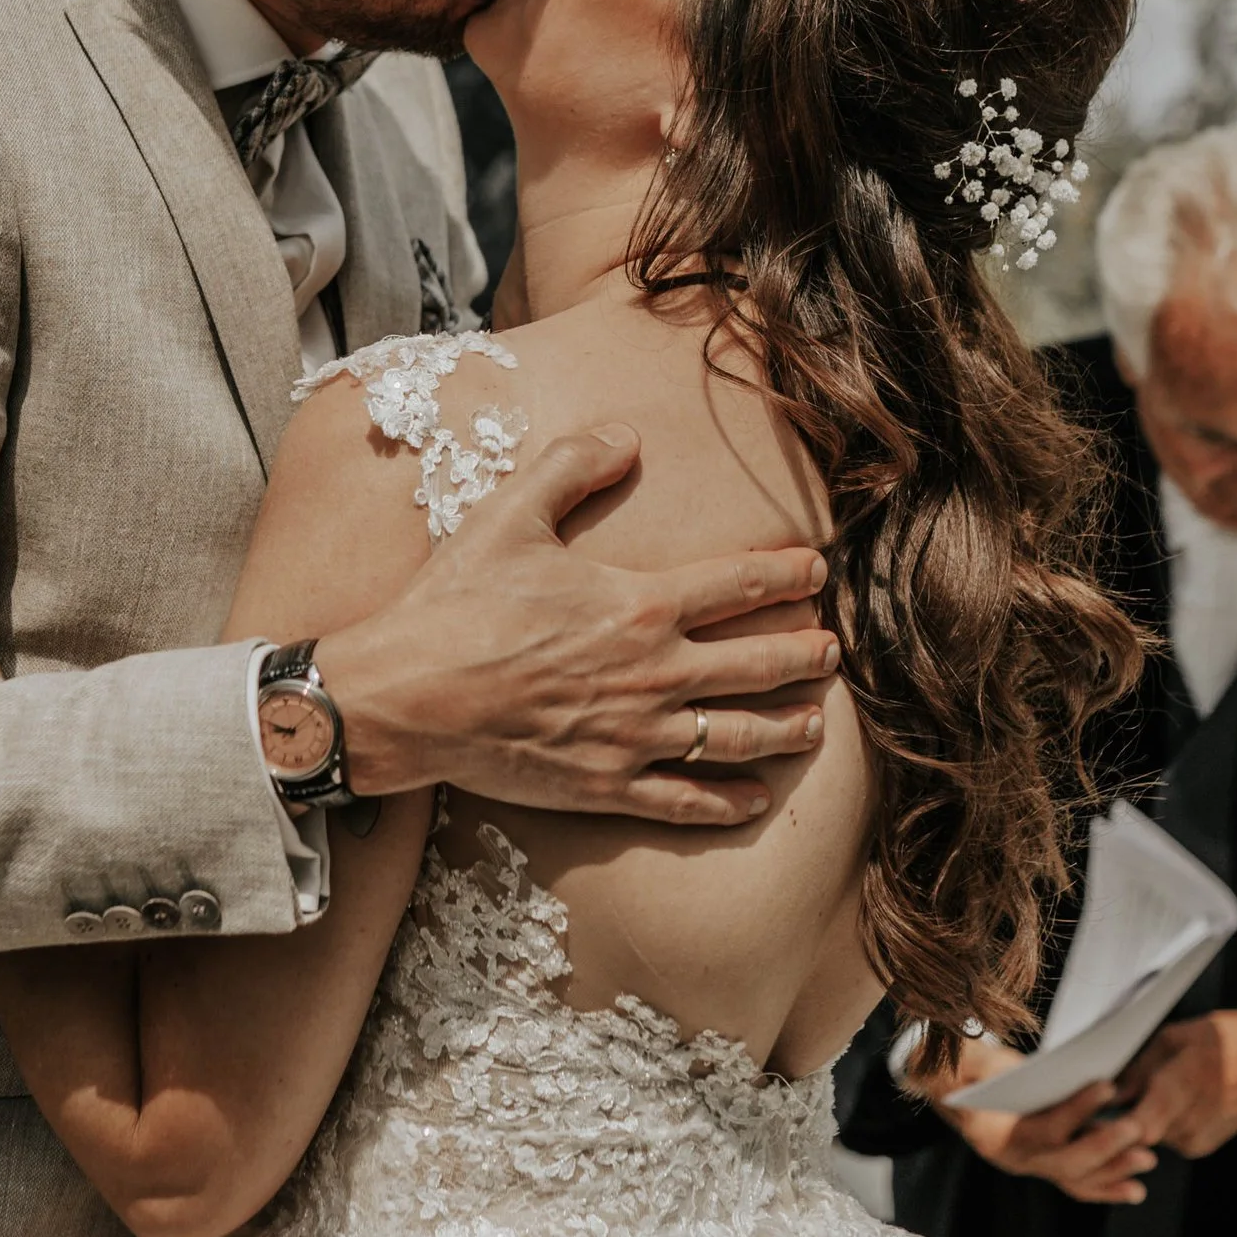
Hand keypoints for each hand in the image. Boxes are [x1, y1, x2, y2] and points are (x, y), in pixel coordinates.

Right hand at [319, 424, 836, 827]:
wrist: (405, 697)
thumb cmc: (455, 605)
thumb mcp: (509, 515)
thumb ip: (571, 466)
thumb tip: (626, 436)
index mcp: (639, 605)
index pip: (740, 585)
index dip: (787, 575)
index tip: (817, 571)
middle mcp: (653, 674)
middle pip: (757, 665)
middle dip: (804, 654)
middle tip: (831, 649)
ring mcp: (634, 736)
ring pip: (736, 736)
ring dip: (785, 727)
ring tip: (814, 722)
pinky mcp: (606, 786)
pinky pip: (685, 799)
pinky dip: (727, 800)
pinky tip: (755, 798)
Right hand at [948, 1040, 1162, 1205]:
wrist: (959, 1088)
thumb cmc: (966, 1068)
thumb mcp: (964, 1060)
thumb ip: (978, 1066)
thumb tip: (993, 1070)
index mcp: (992, 1134)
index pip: (1041, 1129)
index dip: (1074, 1111)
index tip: (1106, 1086)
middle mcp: (1013, 1158)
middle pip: (1064, 1161)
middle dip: (1104, 1146)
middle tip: (1137, 1129)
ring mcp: (1033, 1166)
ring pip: (1077, 1177)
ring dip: (1114, 1170)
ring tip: (1147, 1159)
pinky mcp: (1049, 1165)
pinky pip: (1080, 1185)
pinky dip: (1108, 1188)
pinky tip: (1135, 1189)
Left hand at [1114, 1010, 1236, 1160]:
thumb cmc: (1227, 1040)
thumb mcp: (1174, 1038)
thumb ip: (1138, 1069)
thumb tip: (1111, 1089)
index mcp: (1179, 1091)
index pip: (1133, 1128)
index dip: (1109, 1123)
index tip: (1096, 1110)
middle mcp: (1188, 1125)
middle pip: (1136, 1134)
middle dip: (1122, 1117)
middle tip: (1116, 1096)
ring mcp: (1197, 1140)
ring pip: (1152, 1137)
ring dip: (1144, 1119)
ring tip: (1153, 1091)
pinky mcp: (1203, 1147)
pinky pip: (1168, 1138)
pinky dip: (1163, 1123)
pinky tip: (1173, 1101)